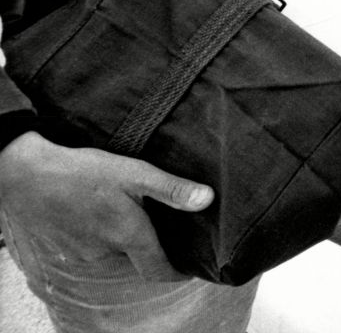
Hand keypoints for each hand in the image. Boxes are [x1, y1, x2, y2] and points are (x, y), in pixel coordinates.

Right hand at [0, 131, 213, 280]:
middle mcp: (106, 252)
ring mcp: (82, 253)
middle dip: (148, 246)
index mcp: (129, 236)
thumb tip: (207, 200)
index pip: (159, 270)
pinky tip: (97, 211)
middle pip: (136, 258)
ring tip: (125, 211)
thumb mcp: (135, 173)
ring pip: (112, 251)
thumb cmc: (84, 172)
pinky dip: (98, 234)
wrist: (27, 175)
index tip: (188, 268)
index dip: (177, 273)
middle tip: (157, 223)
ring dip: (120, 238)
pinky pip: (90, 246)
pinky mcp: (63, 247)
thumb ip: (172, 190)